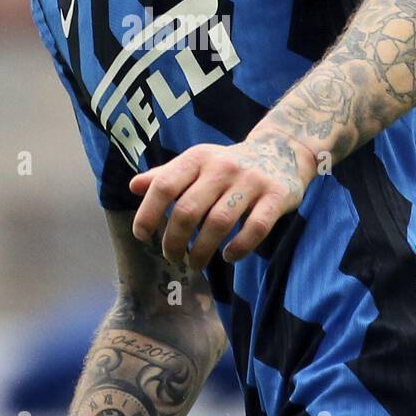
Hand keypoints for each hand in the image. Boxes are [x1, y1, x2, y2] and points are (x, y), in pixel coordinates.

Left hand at [129, 126, 318, 268]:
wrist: (282, 152)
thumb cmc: (228, 166)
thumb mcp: (197, 163)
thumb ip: (166, 176)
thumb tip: (133, 186)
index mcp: (198, 158)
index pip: (165, 185)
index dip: (148, 213)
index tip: (141, 235)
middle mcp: (223, 166)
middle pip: (188, 210)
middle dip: (174, 240)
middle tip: (172, 257)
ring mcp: (251, 181)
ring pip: (219, 222)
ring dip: (201, 250)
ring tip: (194, 264)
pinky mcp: (276, 196)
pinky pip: (255, 228)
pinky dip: (239, 248)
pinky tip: (229, 256)